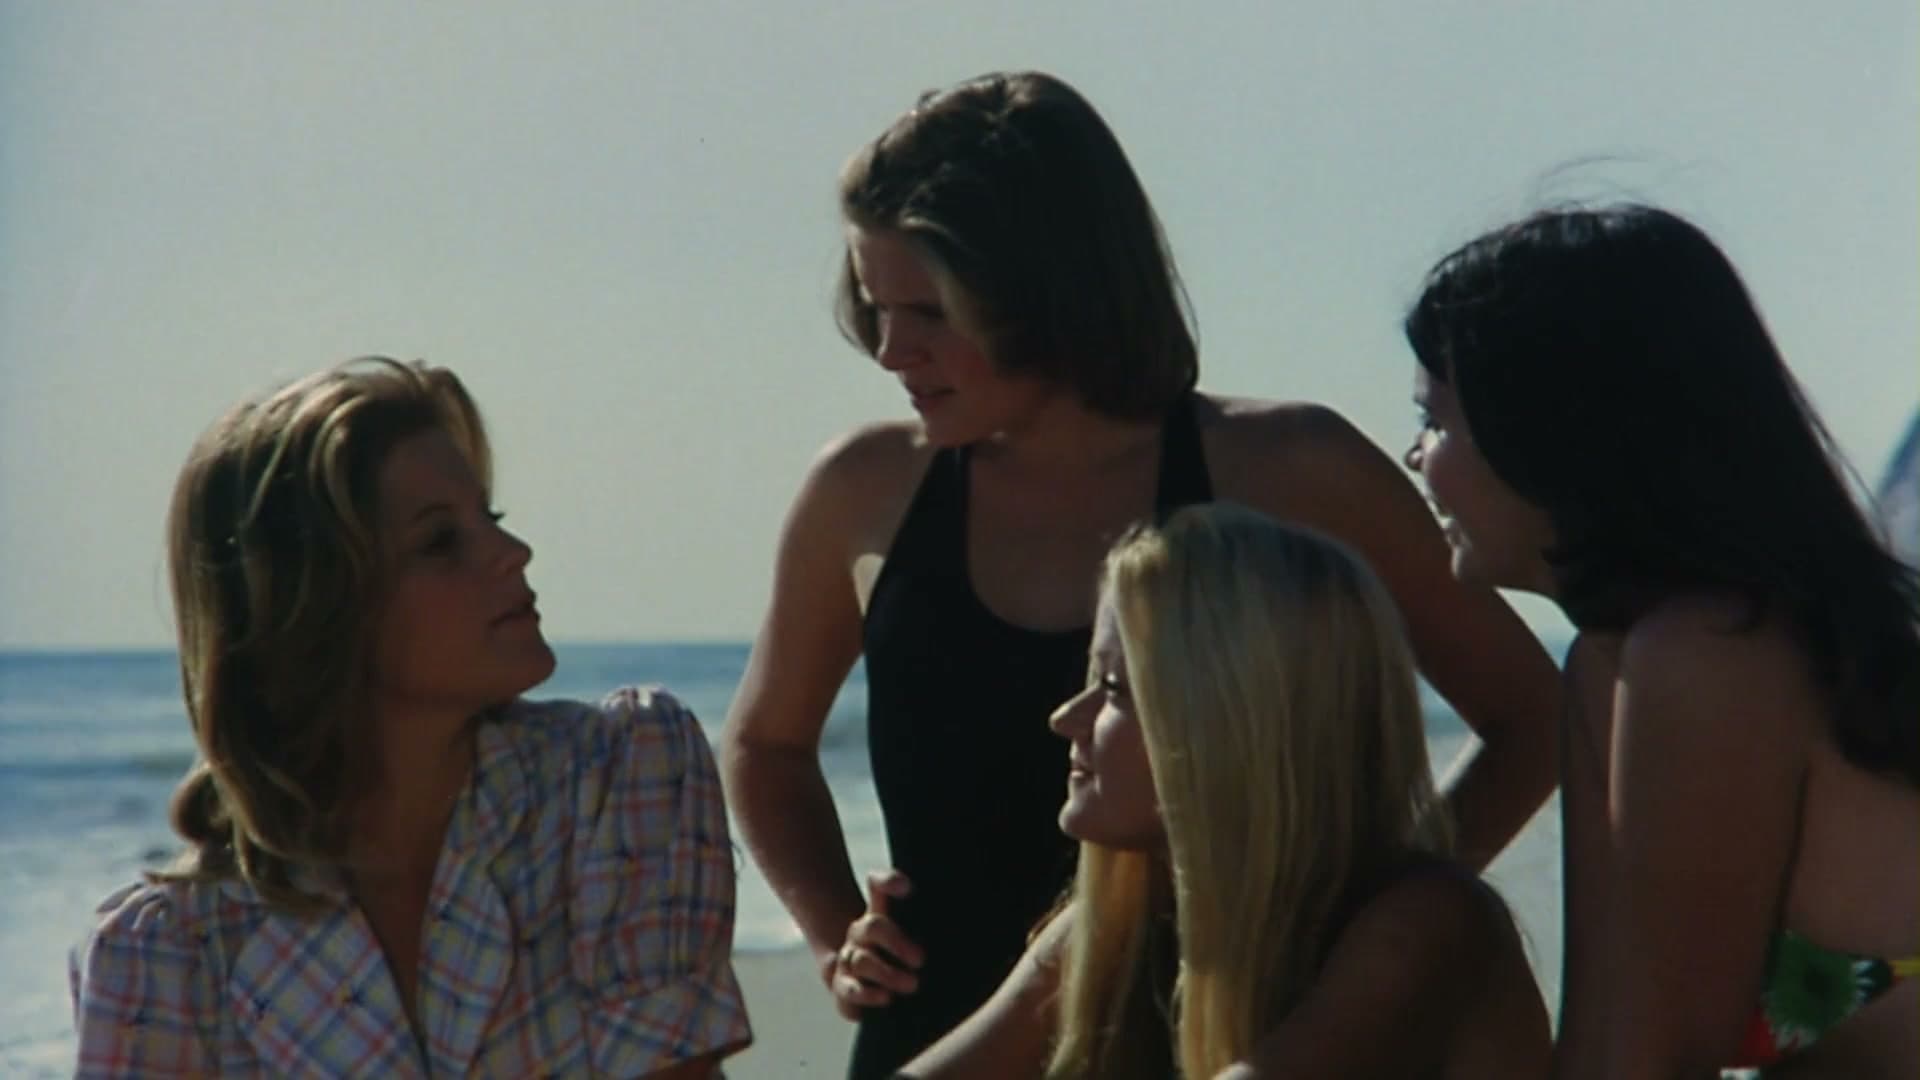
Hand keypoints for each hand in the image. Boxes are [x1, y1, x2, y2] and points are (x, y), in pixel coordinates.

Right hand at [824, 869, 924, 1019]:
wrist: (871, 990)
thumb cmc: (898, 960)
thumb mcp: (914, 937)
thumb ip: (919, 916)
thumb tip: (916, 894)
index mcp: (878, 915)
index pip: (878, 886)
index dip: (889, 882)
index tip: (908, 888)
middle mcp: (859, 936)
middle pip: (874, 927)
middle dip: (898, 942)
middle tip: (921, 960)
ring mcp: (848, 962)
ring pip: (861, 961)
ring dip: (888, 974)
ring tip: (913, 984)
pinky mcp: (843, 990)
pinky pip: (849, 990)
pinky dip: (866, 995)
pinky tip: (886, 998)